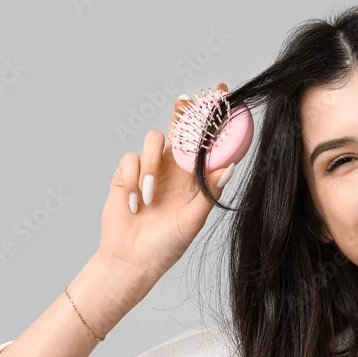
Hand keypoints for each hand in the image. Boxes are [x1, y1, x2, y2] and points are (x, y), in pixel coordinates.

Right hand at [97, 81, 236, 288]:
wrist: (130, 261)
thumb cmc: (165, 246)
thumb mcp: (193, 220)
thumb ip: (209, 191)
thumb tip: (231, 165)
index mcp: (195, 179)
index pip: (208, 143)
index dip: (215, 119)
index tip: (223, 95)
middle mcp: (174, 169)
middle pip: (181, 128)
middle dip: (184, 111)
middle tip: (186, 99)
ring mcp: (150, 170)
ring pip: (154, 139)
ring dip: (152, 163)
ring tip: (150, 195)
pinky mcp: (126, 175)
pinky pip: (130, 158)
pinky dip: (132, 180)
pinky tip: (134, 204)